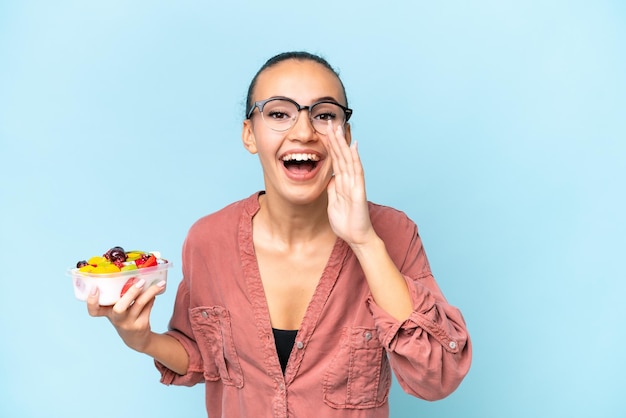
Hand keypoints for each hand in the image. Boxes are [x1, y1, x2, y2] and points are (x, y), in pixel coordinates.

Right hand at [86, 278, 164, 352]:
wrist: (136, 339)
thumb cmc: (125, 317)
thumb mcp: (118, 309)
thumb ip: (122, 295)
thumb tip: (136, 273)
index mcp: (107, 313)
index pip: (94, 311)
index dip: (91, 301)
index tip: (95, 288)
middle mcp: (116, 319)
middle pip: (120, 308)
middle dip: (130, 294)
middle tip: (140, 281)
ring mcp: (129, 324)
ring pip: (140, 304)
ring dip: (150, 292)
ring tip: (160, 283)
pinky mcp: (141, 325)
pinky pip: (148, 306)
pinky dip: (153, 296)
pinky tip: (157, 290)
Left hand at [325, 121, 374, 246]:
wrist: (356, 237)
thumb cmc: (346, 222)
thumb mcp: (333, 203)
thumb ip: (332, 189)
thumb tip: (329, 178)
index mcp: (342, 183)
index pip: (335, 160)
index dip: (330, 146)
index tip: (325, 132)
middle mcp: (349, 180)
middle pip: (341, 155)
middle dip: (335, 139)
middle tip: (330, 121)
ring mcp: (355, 184)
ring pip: (348, 159)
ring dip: (342, 143)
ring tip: (338, 128)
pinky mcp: (358, 191)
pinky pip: (357, 171)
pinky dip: (355, 158)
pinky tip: (353, 146)